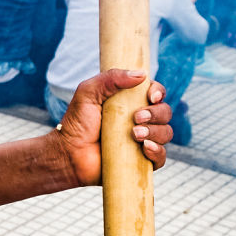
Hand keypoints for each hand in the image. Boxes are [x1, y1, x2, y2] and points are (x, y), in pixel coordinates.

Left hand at [56, 70, 171, 187]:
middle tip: (135, 118)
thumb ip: (111, 78)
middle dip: (156, 113)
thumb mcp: (88, 92)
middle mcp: (140, 120)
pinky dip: (158, 151)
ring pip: (166, 133)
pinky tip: (145, 147)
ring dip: (155, 131)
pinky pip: (162, 157)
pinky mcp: (141, 161)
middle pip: (165, 112)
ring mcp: (142, 141)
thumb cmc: (77, 122)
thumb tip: (142, 74)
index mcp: (130, 102)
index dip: (158, 92)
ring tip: (134, 134)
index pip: (155, 93)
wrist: (69, 154)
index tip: (150, 96)